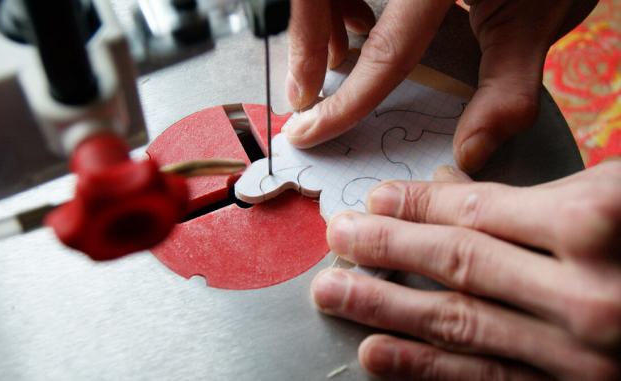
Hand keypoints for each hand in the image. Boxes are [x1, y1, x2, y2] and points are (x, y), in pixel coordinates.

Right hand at [285, 0, 597, 171]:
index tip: (308, 130)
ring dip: (317, 21)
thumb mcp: (539, 22)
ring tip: (335, 60)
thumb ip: (507, 89)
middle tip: (304, 93)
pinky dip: (338, 1)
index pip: (386, 50)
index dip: (345, 100)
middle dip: (305, 47)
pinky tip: (358, 22)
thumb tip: (470, 151)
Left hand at [310, 160, 620, 379]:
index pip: (476, 211)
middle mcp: (587, 293)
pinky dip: (425, 369)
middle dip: (386, 250)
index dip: (414, 206)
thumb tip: (445, 196)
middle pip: (457, 265)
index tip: (370, 203)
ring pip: (460, 325)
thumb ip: (532, 202)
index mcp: (597, 223)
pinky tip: (377, 354)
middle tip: (336, 241)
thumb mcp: (611, 196)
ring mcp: (582, 355)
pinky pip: (489, 379)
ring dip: (384, 307)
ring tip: (332, 293)